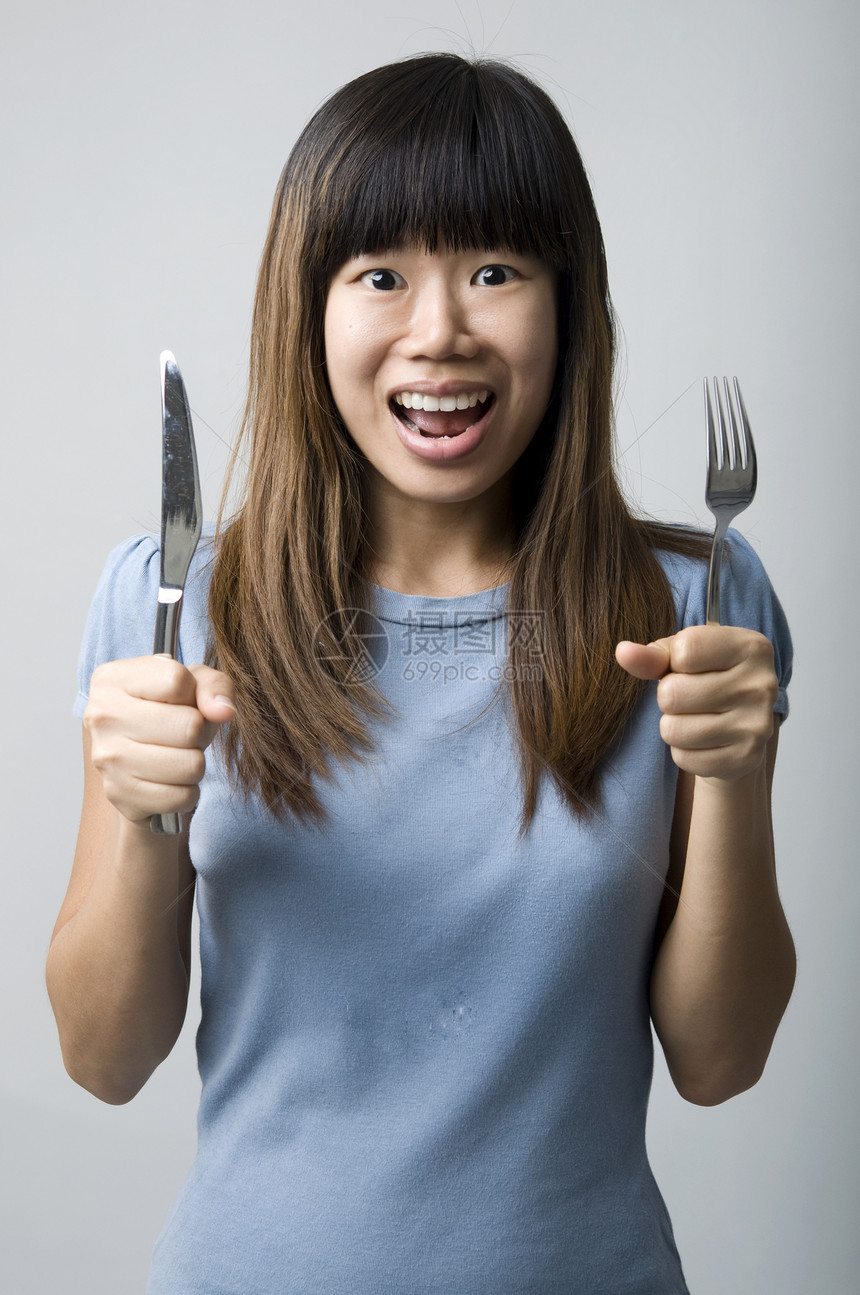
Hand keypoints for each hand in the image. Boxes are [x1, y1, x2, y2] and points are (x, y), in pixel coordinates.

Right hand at [84, 657, 235, 822]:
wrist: (132, 758)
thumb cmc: (166, 711)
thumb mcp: (192, 683)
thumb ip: (213, 686)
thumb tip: (224, 711)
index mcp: (112, 679)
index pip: (177, 681)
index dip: (193, 695)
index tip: (181, 702)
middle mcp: (102, 716)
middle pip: (189, 726)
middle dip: (199, 732)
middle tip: (184, 734)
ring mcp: (107, 758)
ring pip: (190, 765)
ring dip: (195, 762)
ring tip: (177, 754)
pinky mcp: (119, 794)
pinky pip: (181, 797)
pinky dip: (187, 791)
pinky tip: (170, 779)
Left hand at [615, 626, 777, 782]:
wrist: (739, 727)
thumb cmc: (706, 680)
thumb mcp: (683, 658)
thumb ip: (653, 655)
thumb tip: (623, 652)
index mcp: (752, 647)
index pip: (685, 649)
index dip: (673, 661)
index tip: (688, 667)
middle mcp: (762, 685)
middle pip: (673, 693)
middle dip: (668, 697)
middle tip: (688, 698)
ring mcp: (757, 725)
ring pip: (673, 729)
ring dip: (673, 725)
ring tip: (693, 718)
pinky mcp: (745, 759)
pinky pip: (683, 757)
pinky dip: (683, 751)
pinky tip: (703, 741)